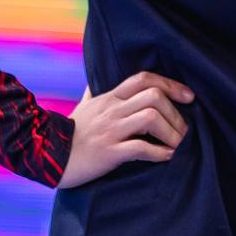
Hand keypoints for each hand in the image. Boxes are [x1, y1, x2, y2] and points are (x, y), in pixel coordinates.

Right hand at [59, 71, 194, 188]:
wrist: (46, 156)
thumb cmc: (69, 133)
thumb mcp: (82, 107)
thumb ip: (91, 94)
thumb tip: (92, 82)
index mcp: (109, 97)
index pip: (144, 78)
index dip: (170, 84)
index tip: (188, 96)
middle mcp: (112, 110)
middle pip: (153, 95)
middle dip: (175, 112)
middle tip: (184, 129)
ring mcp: (111, 130)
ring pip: (150, 118)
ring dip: (171, 132)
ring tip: (178, 144)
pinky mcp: (108, 152)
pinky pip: (139, 148)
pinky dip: (158, 153)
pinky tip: (166, 157)